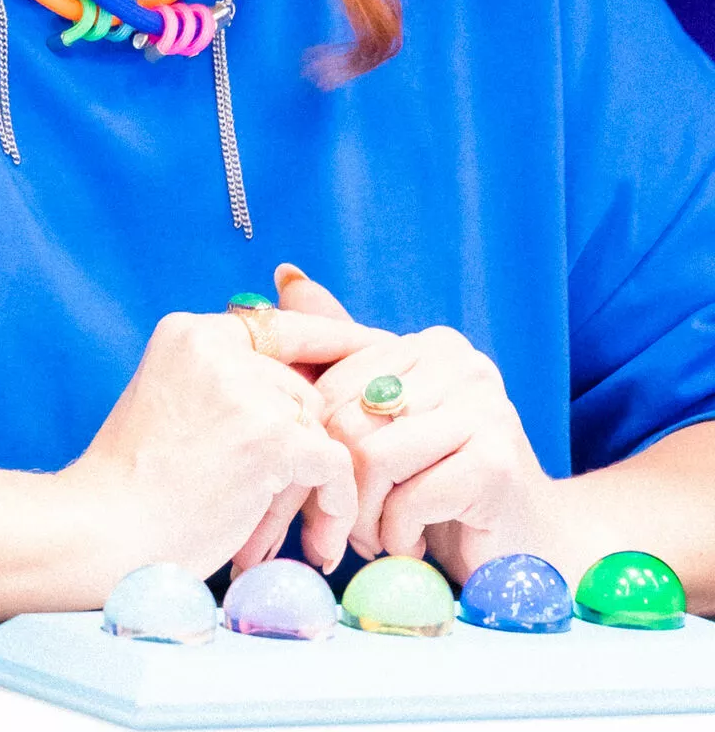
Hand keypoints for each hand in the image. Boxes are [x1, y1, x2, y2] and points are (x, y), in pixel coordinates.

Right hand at [61, 307, 371, 583]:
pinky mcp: (270, 434)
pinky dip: (336, 505)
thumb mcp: (178, 408)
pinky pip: (333, 465)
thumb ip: (231, 384)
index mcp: (189, 331)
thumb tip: (306, 379)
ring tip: (291, 537)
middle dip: (306, 449)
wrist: (104, 530)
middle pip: (301, 388)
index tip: (379, 347)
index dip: (333, 339)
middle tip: (301, 511)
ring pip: (317, 428)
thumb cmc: (137, 488)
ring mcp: (245, 387)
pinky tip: (320, 541)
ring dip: (312, 487)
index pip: (280, 327)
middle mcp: (217, 345)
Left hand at [279, 267, 555, 582]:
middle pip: (349, 422)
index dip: (318, 448)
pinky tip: (414, 544)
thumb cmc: (446, 484)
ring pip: (374, 459)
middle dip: (339, 490)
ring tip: (381, 537)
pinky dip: (398, 535)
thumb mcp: (389, 419)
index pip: (334, 385)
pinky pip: (410, 500)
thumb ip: (344, 355)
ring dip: (365, 519)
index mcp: (432, 345)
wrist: (530, 544)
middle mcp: (463, 363)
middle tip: (351, 529)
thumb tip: (284, 272)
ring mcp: (485, 408)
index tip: (328, 489)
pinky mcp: (496, 463)